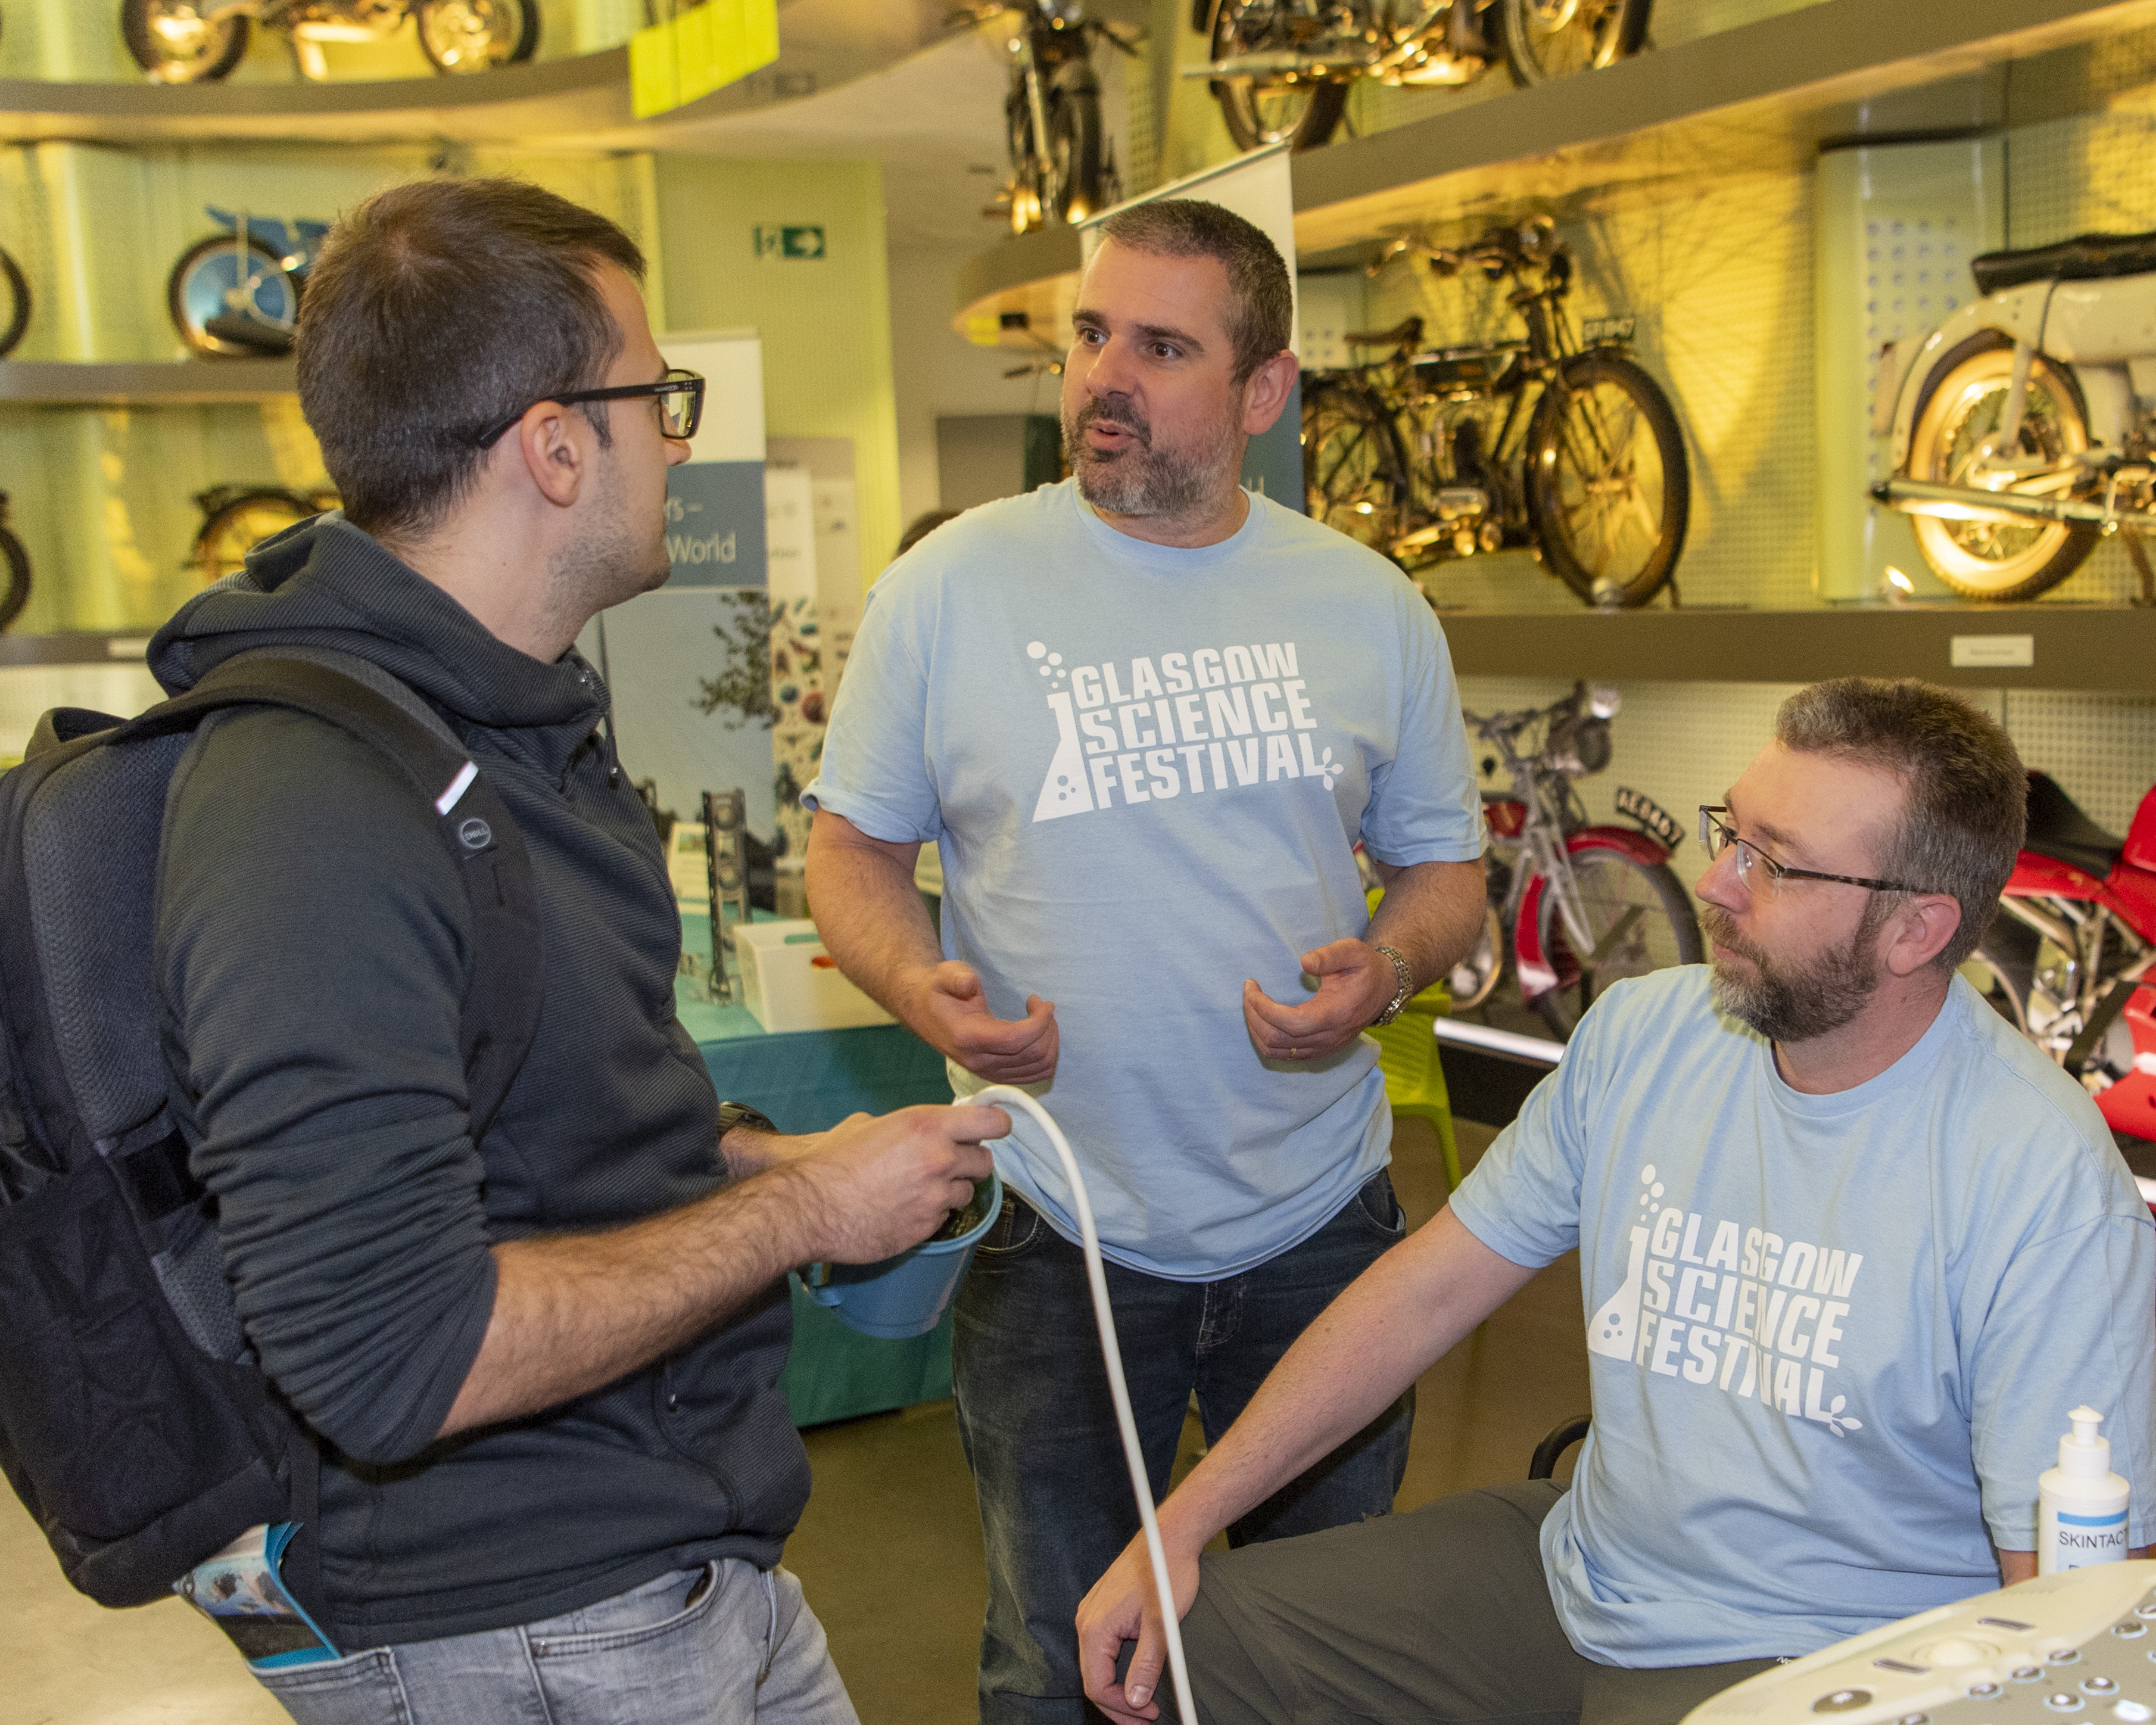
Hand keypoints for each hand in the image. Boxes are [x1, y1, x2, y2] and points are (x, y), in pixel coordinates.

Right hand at [793, 1103, 1007, 1262]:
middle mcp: (940, 1159)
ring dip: (951, 1190)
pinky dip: (931, 1213)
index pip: (992, 1122)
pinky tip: (905, 1209)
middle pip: (985, 1161)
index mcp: (927, 1126)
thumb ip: (903, 1126)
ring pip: (967, 1192)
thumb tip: (911, 1130)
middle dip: (970, 1162)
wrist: (811, 1207)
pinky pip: (944, 1217)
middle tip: (947, 1163)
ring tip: (919, 1189)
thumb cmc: (831, 1162)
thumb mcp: (865, 1125)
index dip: (994, 1126)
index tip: (991, 1130)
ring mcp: (936, 1197)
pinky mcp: (927, 1227)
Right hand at [908, 960, 1058, 1083]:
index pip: (1016, 1039)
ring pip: (1038, 1068)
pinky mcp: (997, 1075)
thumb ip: (956, 978)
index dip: (1039, 1021)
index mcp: (967, 1037)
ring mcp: (989, 1072)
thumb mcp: (944, 975)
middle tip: (1042, 1006)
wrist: (925, 1012)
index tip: (1041, 1002)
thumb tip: (968, 984)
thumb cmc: (939, 991)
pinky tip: (1037, 1034)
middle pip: (1033, 1055)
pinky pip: (1034, 1075)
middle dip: (1048, 1028)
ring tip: (1041, 1018)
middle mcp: (979, 1062)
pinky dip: (1045, 1055)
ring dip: (1050, 1041)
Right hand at [1077, 1532, 1199, 1724]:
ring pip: (1097, 1666)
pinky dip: (1116, 1669)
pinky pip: (1102, 1650)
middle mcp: (1086, 1621)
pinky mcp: (1102, 1610)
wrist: (1168, 1538)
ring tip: (1144, 1702)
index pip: (1096, 1685)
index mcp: (1095, 1627)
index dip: (1122, 1708)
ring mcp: (1092, 1614)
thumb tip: (1135, 1700)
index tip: (1149, 1713)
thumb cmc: (1166, 1574)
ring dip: (1118, 1689)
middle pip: (1093, 1679)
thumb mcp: (1161, 1626)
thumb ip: (1146, 1665)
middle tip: (1147, 1717)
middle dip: (1119, 1705)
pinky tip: (1136, 1675)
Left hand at [1243, 938, 1392, 1061]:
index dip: (1264, 1008)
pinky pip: (1284, 1054)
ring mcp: (1323, 1048)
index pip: (1291, 1023)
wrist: (1383, 989)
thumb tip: (1304, 962)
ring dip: (1256, 1029)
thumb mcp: (1352, 951)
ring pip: (1277, 1052)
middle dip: (1254, 1016)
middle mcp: (1328, 1037)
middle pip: (1277, 1040)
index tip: (1251, 986)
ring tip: (1251, 1003)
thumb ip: (1329, 955)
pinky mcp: (1319, 1051)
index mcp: (1335, 1015)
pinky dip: (1266, 1038)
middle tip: (1248, 991)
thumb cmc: (1365, 968)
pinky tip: (1262, 1017)